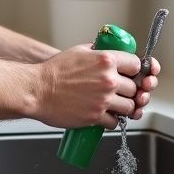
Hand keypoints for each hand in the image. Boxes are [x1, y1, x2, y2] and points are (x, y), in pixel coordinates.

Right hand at [35, 44, 159, 129]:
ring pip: (129, 107)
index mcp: (106, 60)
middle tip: (120, 91)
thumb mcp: (78, 51)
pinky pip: (115, 122)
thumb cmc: (54, 71)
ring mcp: (103, 99)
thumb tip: (107, 52)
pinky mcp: (96, 116)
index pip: (136, 65)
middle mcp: (108, 79)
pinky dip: (112, 120)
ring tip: (114, 104)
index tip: (130, 74)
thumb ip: (97, 52)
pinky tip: (104, 114)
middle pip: (135, 88)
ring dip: (123, 107)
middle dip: (128, 90)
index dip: (134, 70)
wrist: (37, 90)